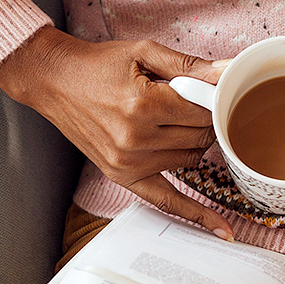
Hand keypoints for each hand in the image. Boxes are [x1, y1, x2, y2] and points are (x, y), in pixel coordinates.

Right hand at [0, 26, 233, 239]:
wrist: (54, 80)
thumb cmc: (99, 64)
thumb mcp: (145, 53)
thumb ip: (190, 65)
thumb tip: (230, 70)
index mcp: (144, 106)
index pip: (205, 112)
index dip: (214, 99)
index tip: (214, 91)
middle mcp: (136, 140)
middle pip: (201, 137)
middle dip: (207, 120)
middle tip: (196, 103)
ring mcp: (129, 164)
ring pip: (191, 161)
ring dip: (194, 143)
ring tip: (176, 121)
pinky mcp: (122, 177)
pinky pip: (167, 201)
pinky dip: (196, 213)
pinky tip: (221, 230)